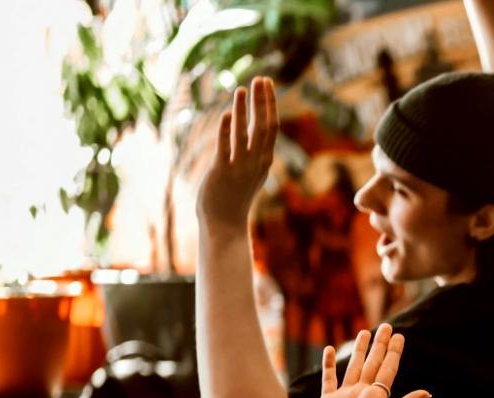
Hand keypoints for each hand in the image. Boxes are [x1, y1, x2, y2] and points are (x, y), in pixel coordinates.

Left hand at [198, 77, 277, 230]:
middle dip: (262, 101)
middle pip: (263, 126)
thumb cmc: (234, 198)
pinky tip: (226, 114)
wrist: (225, 223)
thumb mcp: (248, 173)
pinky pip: (226, 147)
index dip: (269, 104)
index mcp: (264, 160)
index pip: (271, 126)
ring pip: (245, 134)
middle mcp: (256, 162)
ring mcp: (240, 167)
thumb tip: (250, 136)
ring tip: (241, 89)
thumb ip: (251, 154)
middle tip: (260, 78)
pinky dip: (227, 130)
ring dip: (243, 110)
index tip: (267, 83)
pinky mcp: (222, 171)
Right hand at [311, 324, 429, 397]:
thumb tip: (428, 392)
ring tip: (364, 332)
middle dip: (380, 345)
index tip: (399, 336)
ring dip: (359, 350)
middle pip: (373, 363)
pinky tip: (329, 349)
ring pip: (353, 366)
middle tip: (386, 326)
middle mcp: (362, 394)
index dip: (394, 353)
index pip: (388, 369)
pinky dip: (329, 364)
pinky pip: (328, 378)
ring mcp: (345, 397)